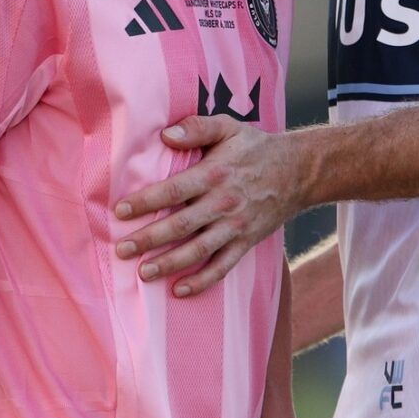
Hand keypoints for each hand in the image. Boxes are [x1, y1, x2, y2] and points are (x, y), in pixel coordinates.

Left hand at [115, 114, 306, 296]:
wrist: (298, 171)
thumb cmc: (255, 148)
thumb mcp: (228, 127)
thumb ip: (197, 128)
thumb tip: (165, 135)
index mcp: (215, 174)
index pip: (174, 190)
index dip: (146, 201)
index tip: (120, 211)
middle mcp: (224, 202)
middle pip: (181, 225)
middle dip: (149, 239)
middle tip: (122, 249)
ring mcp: (235, 226)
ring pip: (199, 250)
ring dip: (170, 264)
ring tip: (143, 273)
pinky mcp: (246, 242)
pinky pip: (223, 266)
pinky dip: (202, 281)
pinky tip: (180, 290)